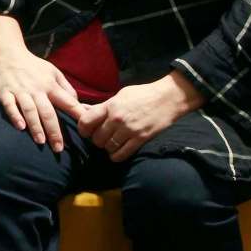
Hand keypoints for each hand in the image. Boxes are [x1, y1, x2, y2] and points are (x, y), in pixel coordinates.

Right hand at [0, 48, 84, 152]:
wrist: (6, 54)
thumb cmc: (32, 66)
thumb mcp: (53, 71)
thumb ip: (66, 87)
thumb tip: (78, 104)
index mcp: (50, 85)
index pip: (67, 102)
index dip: (77, 114)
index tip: (86, 128)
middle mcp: (36, 89)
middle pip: (47, 111)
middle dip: (54, 130)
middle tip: (59, 148)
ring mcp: (20, 91)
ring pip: (29, 110)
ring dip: (36, 126)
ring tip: (41, 141)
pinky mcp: (4, 92)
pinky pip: (9, 105)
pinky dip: (15, 115)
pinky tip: (20, 127)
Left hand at [77, 71, 203, 161]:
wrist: (167, 98)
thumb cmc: (142, 94)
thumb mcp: (119, 95)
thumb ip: (101, 106)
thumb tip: (82, 109)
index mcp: (110, 106)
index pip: (86, 121)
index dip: (83, 129)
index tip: (86, 131)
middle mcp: (117, 119)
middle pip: (96, 138)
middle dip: (96, 139)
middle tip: (101, 137)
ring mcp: (129, 130)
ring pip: (108, 147)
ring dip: (107, 147)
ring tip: (111, 143)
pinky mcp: (141, 139)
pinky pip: (122, 154)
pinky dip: (116, 155)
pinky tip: (117, 151)